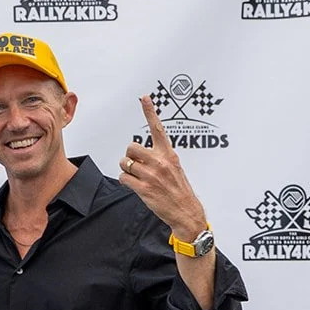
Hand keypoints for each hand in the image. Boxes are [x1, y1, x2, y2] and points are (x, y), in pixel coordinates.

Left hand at [120, 98, 208, 241]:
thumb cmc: (179, 190)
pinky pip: (124, 178)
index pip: (158, 128)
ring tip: (135, 176)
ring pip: (125, 163)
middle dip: (129, 156)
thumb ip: (160, 157)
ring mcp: (152, 175)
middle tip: (134, 164)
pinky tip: (132, 184)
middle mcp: (160, 162)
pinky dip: (125, 180)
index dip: (150, 112)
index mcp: (168, 154)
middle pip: (131, 147)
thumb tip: (142, 153)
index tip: (144, 98)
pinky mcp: (144, 188)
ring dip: (125, 169)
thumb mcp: (175, 168)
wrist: (186, 211)